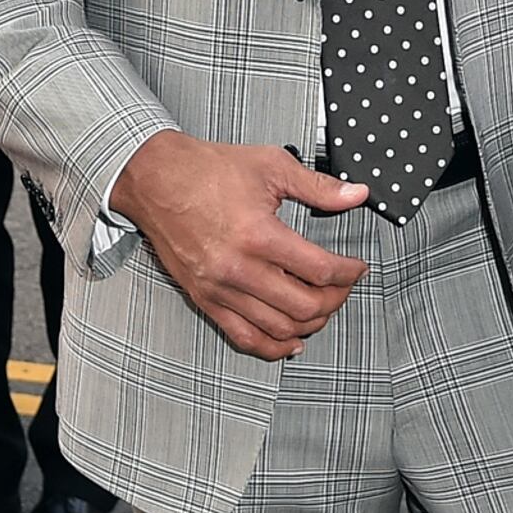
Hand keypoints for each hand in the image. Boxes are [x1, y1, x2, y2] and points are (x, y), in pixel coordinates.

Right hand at [111, 130, 370, 360]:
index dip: (349, 273)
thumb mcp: (270, 166)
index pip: (320, 271)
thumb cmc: (208, 169)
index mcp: (259, 235)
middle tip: (343, 286)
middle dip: (335, 300)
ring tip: (322, 307)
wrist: (156, 179)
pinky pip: (244, 337)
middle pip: (304, 306)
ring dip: (310, 324)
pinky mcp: (205, 298)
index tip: (356, 267)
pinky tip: (292, 340)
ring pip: (279, 328)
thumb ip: (317, 186)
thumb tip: (356, 195)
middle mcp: (238, 268)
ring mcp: (220, 289)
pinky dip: (274, 346)